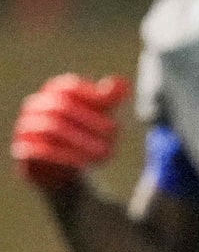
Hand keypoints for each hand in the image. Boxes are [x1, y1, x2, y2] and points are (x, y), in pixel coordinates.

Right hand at [12, 74, 127, 192]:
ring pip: (51, 127)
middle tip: (112, 135)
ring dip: (81, 140)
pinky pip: (39, 150)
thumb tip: (123, 82)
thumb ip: (108, 101)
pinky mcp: (23, 150)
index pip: (69, 87)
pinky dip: (64, 157)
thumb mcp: (100, 118)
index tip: (113, 116)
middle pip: (62, 105)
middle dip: (91, 121)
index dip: (92, 98)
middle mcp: (36, 107)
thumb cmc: (84, 137)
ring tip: (102, 153)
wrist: (64, 170)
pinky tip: (83, 165)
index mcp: (53, 94)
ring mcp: (26, 127)